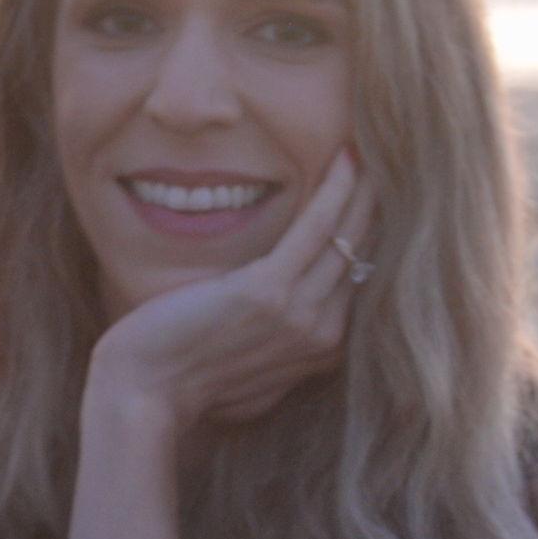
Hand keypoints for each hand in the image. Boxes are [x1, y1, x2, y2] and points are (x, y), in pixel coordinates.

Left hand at [83, 151, 374, 440]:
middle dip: (379, 202)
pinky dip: (336, 190)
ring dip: (367, 187)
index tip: (379, 191)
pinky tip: (348, 157)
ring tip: (378, 144)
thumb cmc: (182, 382)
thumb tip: (286, 330)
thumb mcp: (248, 373)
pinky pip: (316, 228)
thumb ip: (279, 351)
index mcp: (320, 349)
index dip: (370, 231)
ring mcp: (299, 314)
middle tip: (393, 155)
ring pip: (349, 235)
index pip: (359, 277)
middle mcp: (322, 333)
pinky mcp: (267, 291)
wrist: (144, 394)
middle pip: (364, 253)